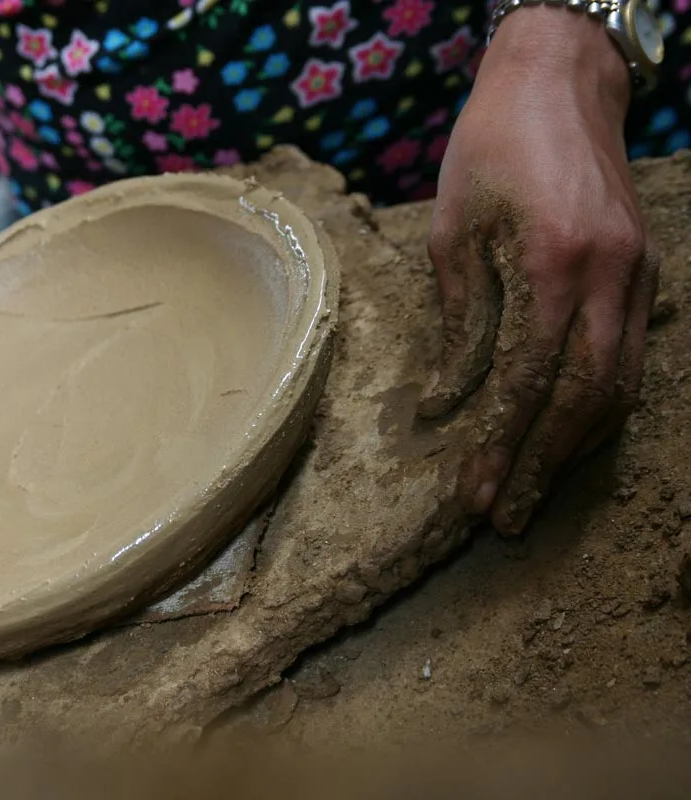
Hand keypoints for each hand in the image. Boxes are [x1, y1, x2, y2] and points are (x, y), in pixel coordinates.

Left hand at [421, 7, 658, 533]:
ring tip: (534, 492)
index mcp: (554, 264)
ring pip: (620, 386)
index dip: (499, 446)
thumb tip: (447, 403)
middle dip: (544, 467)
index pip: (526, 381)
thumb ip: (460, 322)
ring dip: (576, 447)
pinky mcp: (647, 272)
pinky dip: (600, 406)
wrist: (558, 83)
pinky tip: (570, 436)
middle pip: (585, 400)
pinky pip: (629, 357)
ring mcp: (640, 275)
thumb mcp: (454, 232)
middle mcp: (611, 277)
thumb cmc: (489, 151)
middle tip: (506, 519)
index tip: (473, 495)